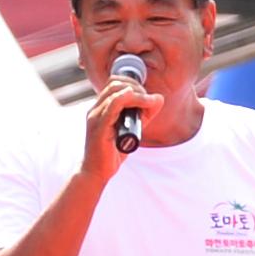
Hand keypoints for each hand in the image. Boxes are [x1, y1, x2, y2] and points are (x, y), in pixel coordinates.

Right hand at [77, 63, 160, 184]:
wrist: (96, 172)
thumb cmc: (111, 153)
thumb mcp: (132, 129)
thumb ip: (143, 115)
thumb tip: (159, 98)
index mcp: (100, 108)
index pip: (115, 83)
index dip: (134, 84)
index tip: (147, 97)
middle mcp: (95, 109)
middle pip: (115, 82)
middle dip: (137, 87)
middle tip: (150, 100)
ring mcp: (95, 116)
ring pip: (116, 90)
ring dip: (138, 93)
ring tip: (149, 103)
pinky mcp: (99, 125)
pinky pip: (115, 103)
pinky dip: (133, 99)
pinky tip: (144, 104)